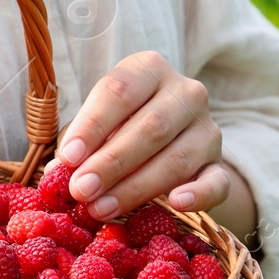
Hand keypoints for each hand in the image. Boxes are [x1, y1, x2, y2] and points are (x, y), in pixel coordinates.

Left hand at [56, 52, 254, 237]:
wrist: (169, 137)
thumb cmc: (120, 125)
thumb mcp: (98, 121)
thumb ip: (80, 142)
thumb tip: (58, 175)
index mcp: (149, 69)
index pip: (119, 92)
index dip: (92, 126)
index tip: (68, 158)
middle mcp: (186, 92)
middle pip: (150, 128)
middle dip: (111, 163)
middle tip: (81, 190)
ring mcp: (208, 129)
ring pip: (177, 159)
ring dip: (137, 187)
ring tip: (102, 209)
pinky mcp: (220, 165)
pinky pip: (216, 182)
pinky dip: (199, 194)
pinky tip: (177, 204)